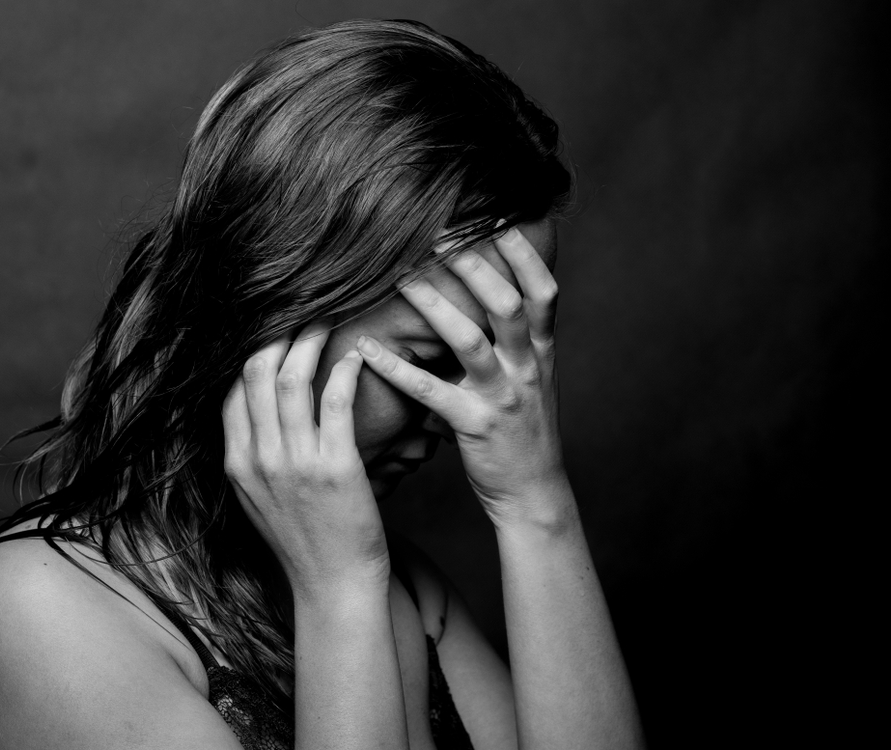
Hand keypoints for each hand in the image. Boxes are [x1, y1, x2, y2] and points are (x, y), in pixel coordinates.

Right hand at [222, 320, 389, 597]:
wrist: (333, 586)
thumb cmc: (305, 541)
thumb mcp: (261, 500)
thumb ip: (254, 457)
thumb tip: (258, 416)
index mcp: (238, 465)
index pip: (232, 392)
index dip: (250, 354)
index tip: (272, 330)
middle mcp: (259, 459)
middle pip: (255, 375)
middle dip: (277, 334)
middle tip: (302, 310)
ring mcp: (294, 464)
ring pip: (291, 380)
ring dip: (309, 342)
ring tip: (329, 320)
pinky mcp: (334, 468)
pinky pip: (334, 402)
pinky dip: (344, 371)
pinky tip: (356, 356)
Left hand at [357, 227, 568, 529]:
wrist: (534, 491)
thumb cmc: (523, 429)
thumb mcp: (531, 379)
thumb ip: (514, 340)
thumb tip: (486, 293)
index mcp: (541, 353)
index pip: (543, 292)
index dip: (524, 254)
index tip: (497, 217)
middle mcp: (527, 369)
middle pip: (507, 306)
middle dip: (475, 266)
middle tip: (439, 233)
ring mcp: (503, 397)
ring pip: (469, 342)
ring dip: (434, 306)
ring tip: (401, 276)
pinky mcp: (475, 427)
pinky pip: (431, 392)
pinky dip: (396, 368)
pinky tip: (366, 348)